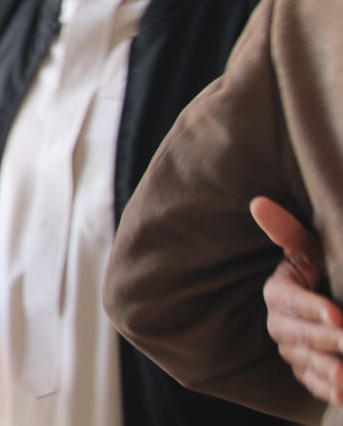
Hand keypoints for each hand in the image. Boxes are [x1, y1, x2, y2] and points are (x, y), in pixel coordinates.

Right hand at [251, 196, 342, 403]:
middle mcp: (279, 325)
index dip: (311, 309)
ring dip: (326, 371)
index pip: (289, 301)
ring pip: (306, 362)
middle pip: (298, 335)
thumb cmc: (321, 268)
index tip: (337, 315)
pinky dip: (329, 391)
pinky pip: (314, 384)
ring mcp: (292, 351)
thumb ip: (286, 230)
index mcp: (277, 293)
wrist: (331, 299)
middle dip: (325, 341)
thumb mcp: (308, 248)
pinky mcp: (306, 372)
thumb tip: (258, 202)